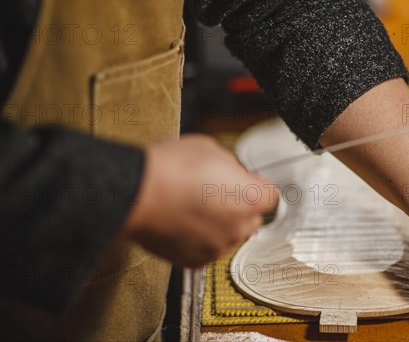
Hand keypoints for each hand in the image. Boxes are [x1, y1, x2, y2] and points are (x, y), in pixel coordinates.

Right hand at [120, 135, 276, 267]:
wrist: (136, 193)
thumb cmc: (171, 168)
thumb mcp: (212, 149)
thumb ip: (232, 166)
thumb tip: (233, 173)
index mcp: (252, 198)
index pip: (270, 195)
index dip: (254, 186)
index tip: (243, 182)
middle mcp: (240, 227)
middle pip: (252, 218)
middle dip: (239, 207)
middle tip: (214, 193)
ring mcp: (218, 247)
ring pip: (229, 236)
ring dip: (219, 225)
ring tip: (193, 207)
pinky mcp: (196, 260)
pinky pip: (206, 249)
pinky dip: (199, 239)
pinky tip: (183, 221)